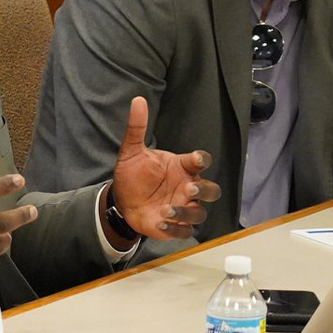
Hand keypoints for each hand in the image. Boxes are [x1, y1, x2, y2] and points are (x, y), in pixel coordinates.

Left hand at [109, 97, 220, 241]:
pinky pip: (184, 231)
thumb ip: (136, 128)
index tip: (195, 159)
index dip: (201, 159)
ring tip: (166, 208)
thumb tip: (137, 100)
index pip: (200, 161)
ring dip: (186, 212)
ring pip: (199, 213)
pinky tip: (160, 222)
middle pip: (211, 191)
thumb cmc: (133, 174)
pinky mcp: (174, 226)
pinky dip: (175, 228)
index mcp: (181, 167)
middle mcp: (186, 188)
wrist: (121, 199)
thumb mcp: (131, 151)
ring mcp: (182, 208)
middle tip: (189, 187)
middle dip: (204, 190)